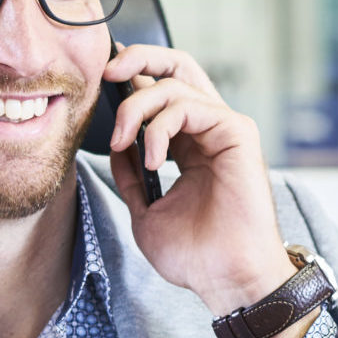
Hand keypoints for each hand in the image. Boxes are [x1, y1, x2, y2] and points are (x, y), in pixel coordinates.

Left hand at [103, 43, 307, 337]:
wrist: (226, 279)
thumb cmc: (196, 255)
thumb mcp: (145, 211)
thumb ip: (130, 175)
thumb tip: (116, 143)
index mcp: (190, 144)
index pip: (162, 90)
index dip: (132, 76)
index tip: (100, 82)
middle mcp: (209, 130)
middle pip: (175, 66)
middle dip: (137, 58)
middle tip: (106, 73)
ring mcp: (225, 128)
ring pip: (174, 84)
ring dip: (135, 108)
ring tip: (122, 142)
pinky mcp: (238, 133)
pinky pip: (190, 106)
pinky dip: (160, 128)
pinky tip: (154, 160)